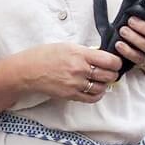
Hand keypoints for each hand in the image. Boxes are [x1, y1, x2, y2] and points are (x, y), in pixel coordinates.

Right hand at [7, 42, 122, 104]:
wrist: (28, 71)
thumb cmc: (44, 55)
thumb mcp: (67, 46)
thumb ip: (85, 51)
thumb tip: (100, 55)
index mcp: (80, 54)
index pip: (110, 61)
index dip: (116, 62)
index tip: (115, 62)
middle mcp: (80, 70)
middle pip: (109, 75)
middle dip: (112, 73)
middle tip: (110, 71)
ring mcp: (76, 84)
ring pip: (102, 87)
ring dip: (104, 84)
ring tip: (101, 80)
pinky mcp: (71, 95)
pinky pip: (92, 98)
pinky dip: (97, 94)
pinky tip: (95, 89)